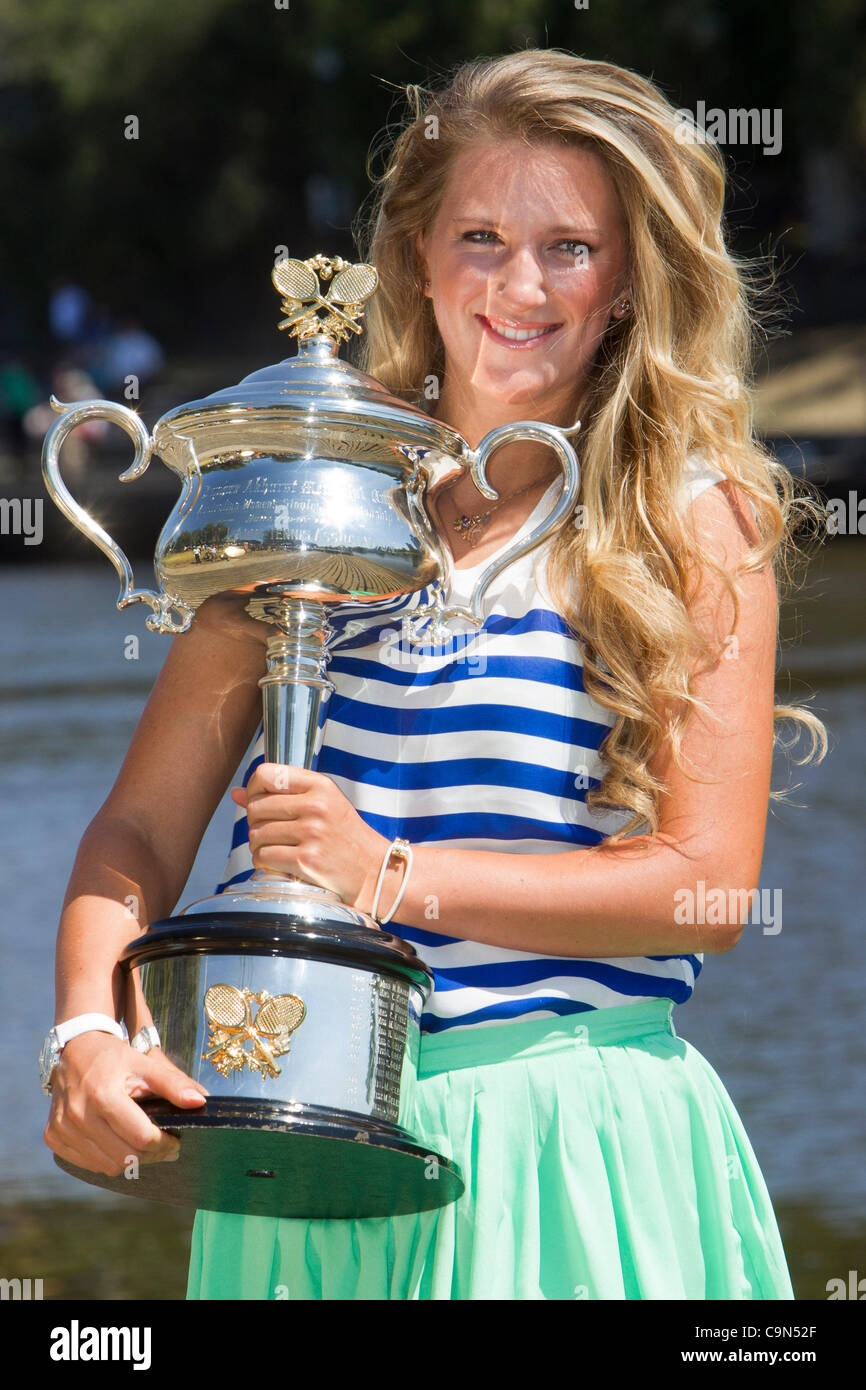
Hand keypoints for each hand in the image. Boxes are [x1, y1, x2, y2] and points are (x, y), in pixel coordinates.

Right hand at [44, 1032, 208, 1176]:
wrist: (75, 1050)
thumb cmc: (114, 1057)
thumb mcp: (145, 1064)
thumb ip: (174, 1083)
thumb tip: (200, 1101)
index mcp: (103, 1094)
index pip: (141, 1137)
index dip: (164, 1143)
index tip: (177, 1140)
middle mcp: (78, 1114)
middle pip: (125, 1156)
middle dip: (152, 1155)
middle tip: (164, 1146)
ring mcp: (63, 1128)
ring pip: (108, 1165)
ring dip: (131, 1160)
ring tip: (143, 1145)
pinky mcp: (53, 1137)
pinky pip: (88, 1163)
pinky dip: (107, 1159)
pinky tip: (118, 1143)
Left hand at [232, 763, 389, 914]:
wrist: (373, 870)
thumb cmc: (344, 835)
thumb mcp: (322, 804)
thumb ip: (281, 795)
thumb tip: (236, 793)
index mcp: (320, 786)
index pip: (266, 774)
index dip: (253, 789)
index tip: (260, 802)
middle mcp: (316, 806)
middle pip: (256, 807)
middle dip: (256, 822)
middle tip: (272, 832)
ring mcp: (311, 833)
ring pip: (256, 834)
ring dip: (259, 845)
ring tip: (276, 848)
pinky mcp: (306, 860)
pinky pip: (263, 856)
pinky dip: (265, 862)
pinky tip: (279, 863)